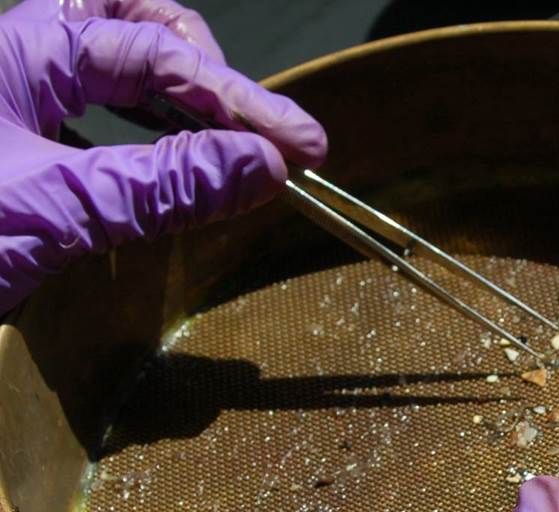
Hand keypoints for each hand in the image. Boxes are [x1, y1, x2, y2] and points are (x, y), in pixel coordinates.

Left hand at [0, 0, 326, 313]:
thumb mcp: (49, 212)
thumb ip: (160, 186)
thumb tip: (261, 166)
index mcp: (14, 47)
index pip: (158, 54)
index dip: (238, 104)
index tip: (299, 153)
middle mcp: (10, 57)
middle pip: (133, 23)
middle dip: (205, 73)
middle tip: (259, 134)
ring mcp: (6, 99)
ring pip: (110, 66)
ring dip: (176, 102)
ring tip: (230, 146)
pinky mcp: (7, 151)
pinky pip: (89, 119)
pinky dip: (141, 138)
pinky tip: (165, 170)